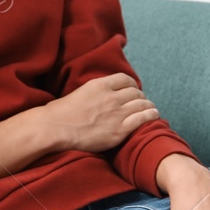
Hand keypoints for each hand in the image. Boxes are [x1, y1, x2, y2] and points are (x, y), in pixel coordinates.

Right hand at [41, 73, 159, 151]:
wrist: (55, 128)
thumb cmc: (60, 113)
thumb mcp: (78, 93)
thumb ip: (93, 92)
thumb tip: (97, 96)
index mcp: (100, 85)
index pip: (125, 79)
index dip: (132, 84)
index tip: (133, 89)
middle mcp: (111, 96)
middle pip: (135, 92)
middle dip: (140, 96)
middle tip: (141, 102)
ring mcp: (117, 113)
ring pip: (142, 104)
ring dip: (148, 105)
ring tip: (151, 108)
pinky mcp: (119, 130)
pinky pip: (142, 119)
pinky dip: (151, 115)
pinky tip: (154, 116)